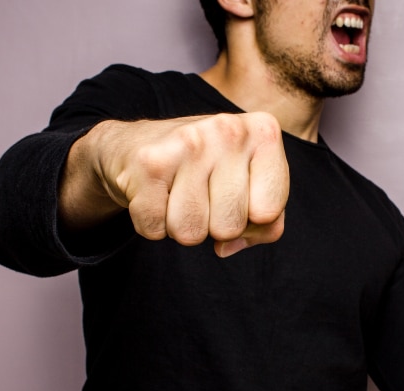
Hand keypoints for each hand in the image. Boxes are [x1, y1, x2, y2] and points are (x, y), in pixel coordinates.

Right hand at [61, 112, 288, 257]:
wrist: (133, 144)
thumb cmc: (205, 171)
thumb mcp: (249, 186)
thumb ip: (267, 223)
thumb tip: (228, 247)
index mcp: (263, 132)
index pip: (270, 211)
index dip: (251, 219)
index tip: (235, 196)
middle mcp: (228, 129)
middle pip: (230, 226)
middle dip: (214, 226)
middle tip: (201, 196)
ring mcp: (188, 142)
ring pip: (191, 233)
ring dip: (181, 227)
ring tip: (177, 195)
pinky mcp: (149, 162)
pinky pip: (156, 229)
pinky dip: (152, 224)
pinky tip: (154, 194)